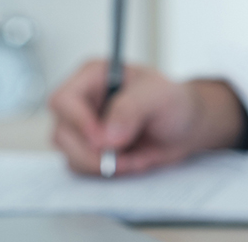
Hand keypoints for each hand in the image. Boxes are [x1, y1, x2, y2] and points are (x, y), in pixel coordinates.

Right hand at [49, 60, 245, 175]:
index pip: (63, 100)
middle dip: (92, 152)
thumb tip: (106, 136)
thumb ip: (132, 108)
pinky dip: (107, 171)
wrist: (186, 127)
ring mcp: (82, 128)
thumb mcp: (159, 95)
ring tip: (134, 156)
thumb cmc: (173, 101)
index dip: (79, 123)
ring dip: (102, 164)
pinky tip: (131, 161)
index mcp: (93, 76)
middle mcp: (82, 102)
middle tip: (122, 157)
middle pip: (62, 133)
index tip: (103, 140)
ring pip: (70, 155)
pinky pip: (84, 169)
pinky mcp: (89, 150)